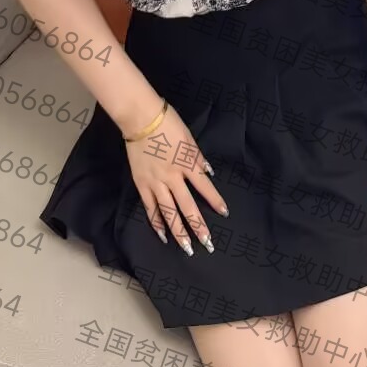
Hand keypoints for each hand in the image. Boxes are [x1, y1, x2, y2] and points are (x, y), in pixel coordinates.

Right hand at [124, 102, 228, 255]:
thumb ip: (198, 158)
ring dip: (178, 231)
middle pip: (187, 206)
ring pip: (168, 212)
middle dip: (198, 226)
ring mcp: (156, 182)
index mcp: (187, 164)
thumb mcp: (190, 138)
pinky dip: (156, 221)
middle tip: (207, 244)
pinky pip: (150, 207)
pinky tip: (162, 234)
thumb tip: (208, 174)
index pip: (204, 187)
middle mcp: (173, 177)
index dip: (215, 201)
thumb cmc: (169, 124)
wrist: (141, 119)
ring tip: (186, 247)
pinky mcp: (142, 184)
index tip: (224, 213)